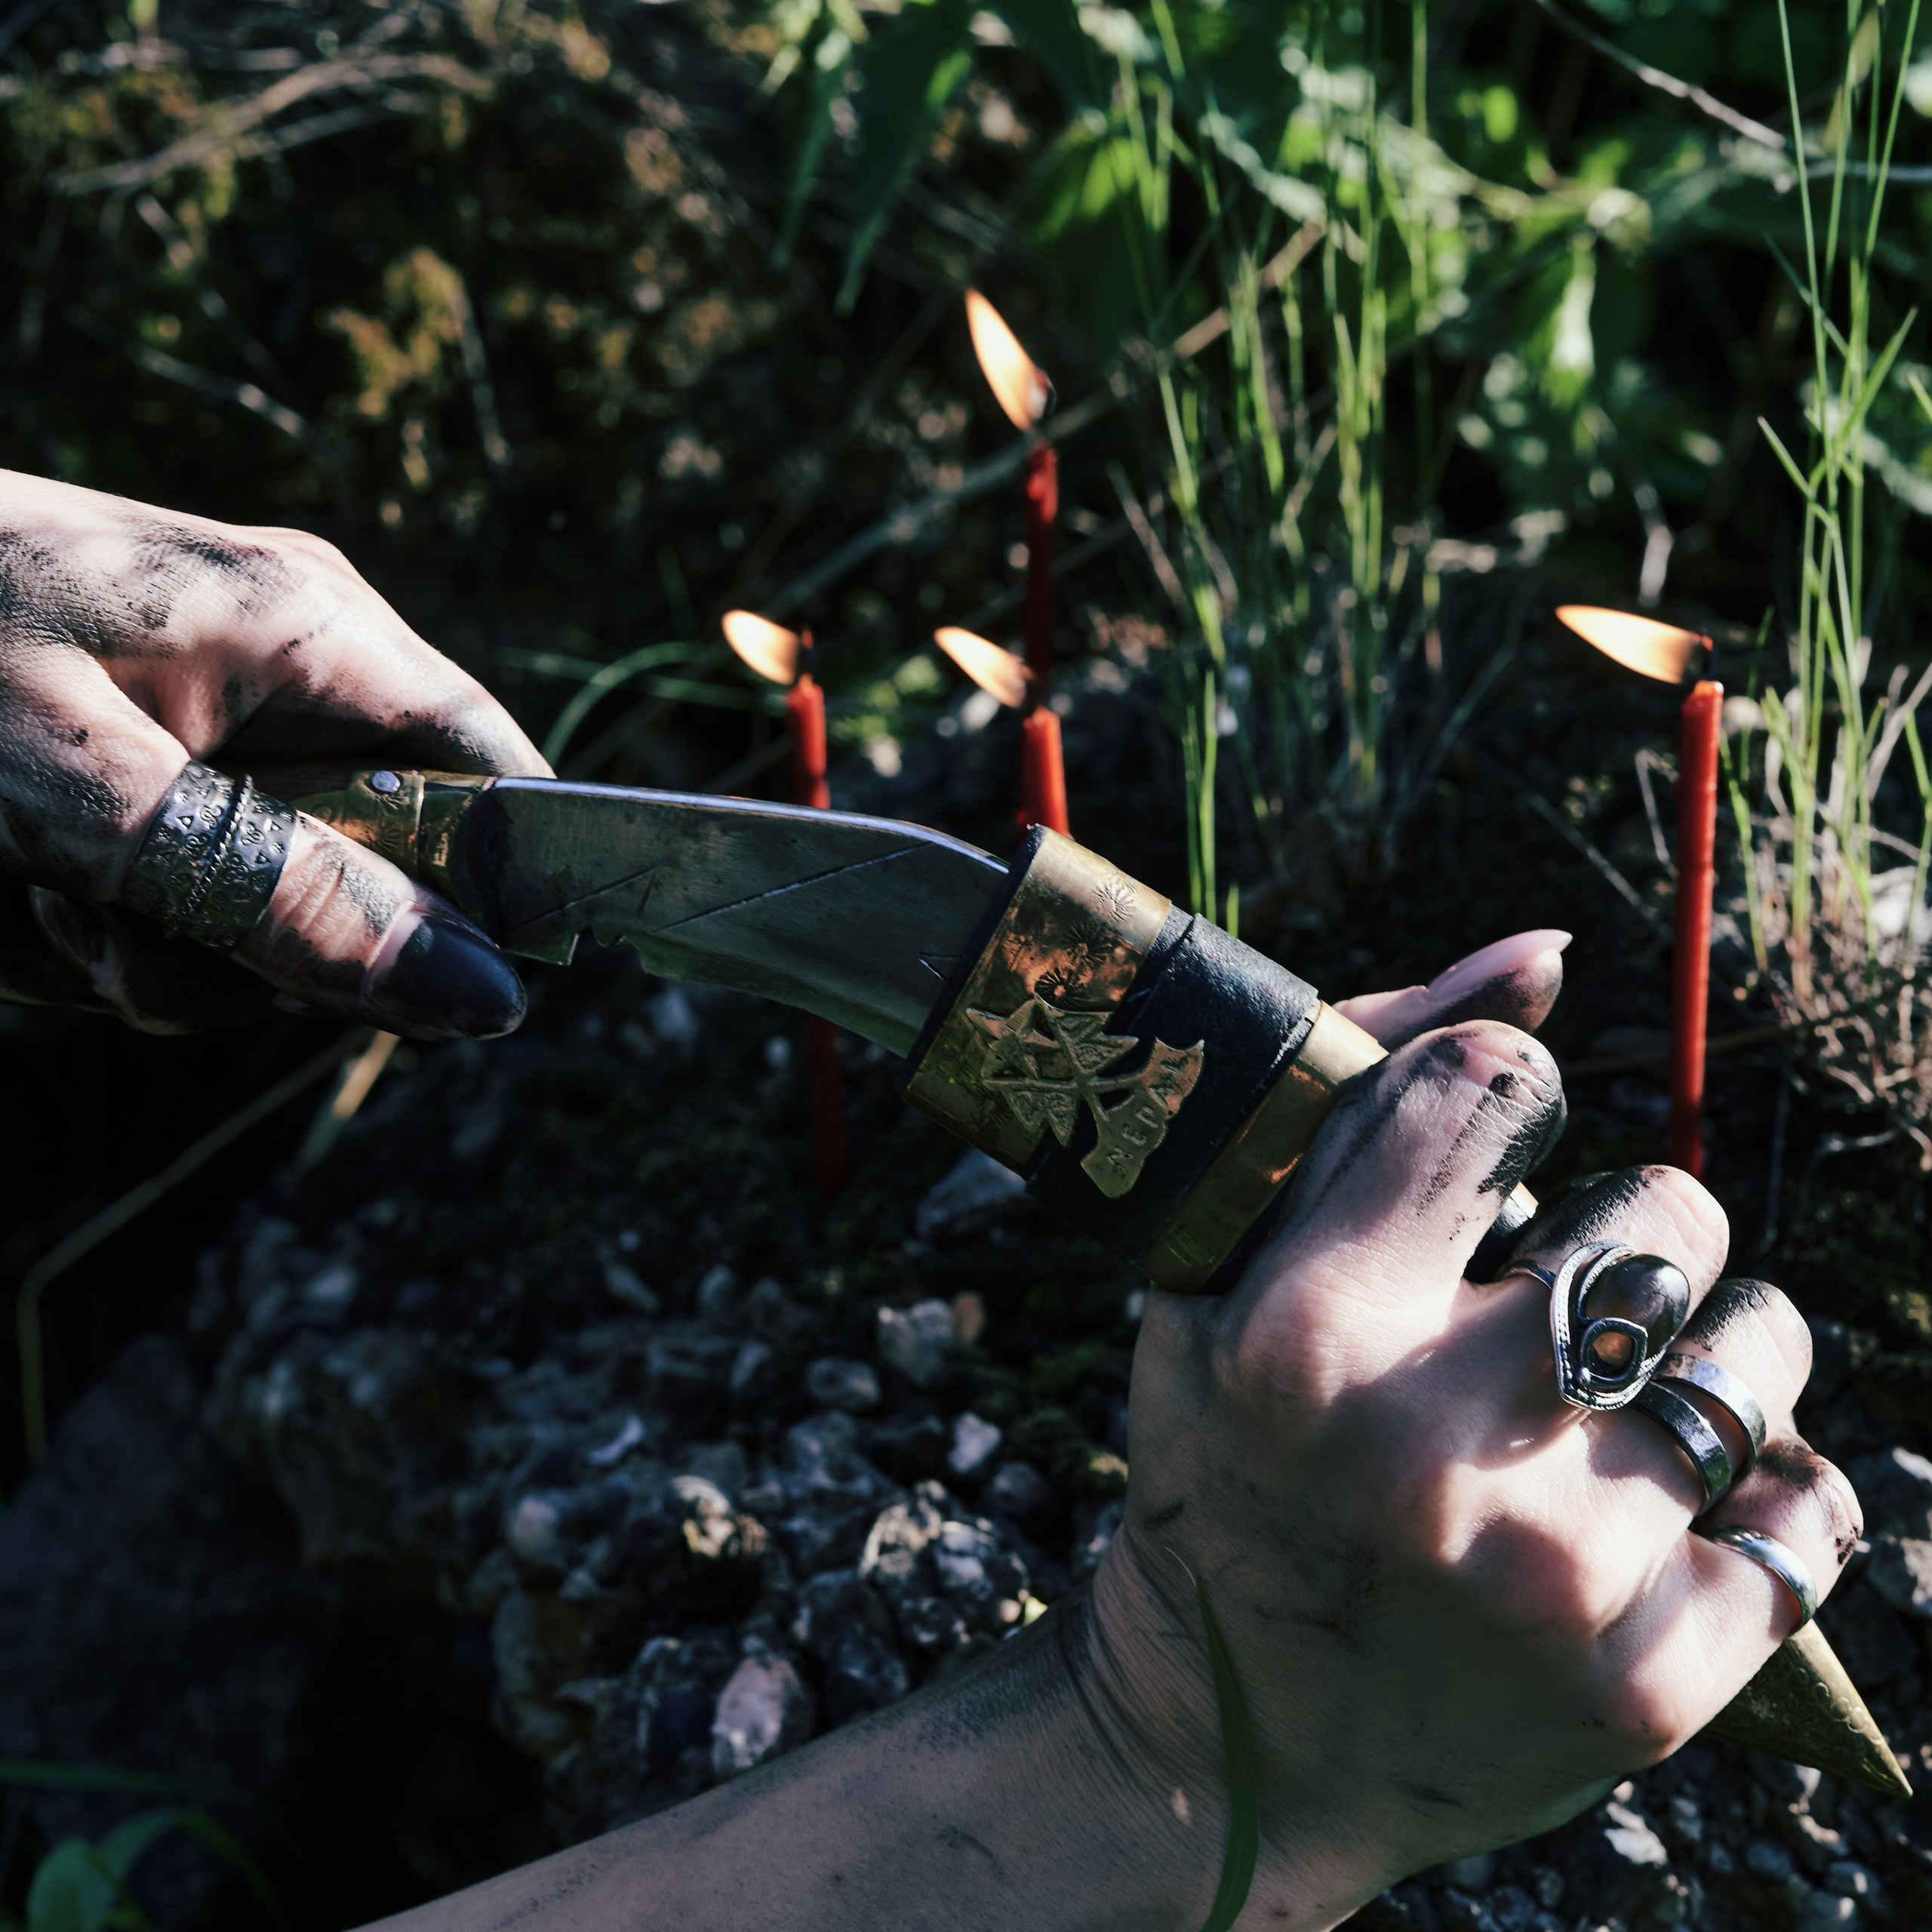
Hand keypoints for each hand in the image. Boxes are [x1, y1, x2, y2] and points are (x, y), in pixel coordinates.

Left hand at [0, 471, 546, 1036]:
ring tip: (29, 901)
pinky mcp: (139, 768)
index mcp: (311, 630)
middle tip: (117, 928)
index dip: (498, 894)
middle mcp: (286, 672)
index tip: (448, 999)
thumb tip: (482, 996)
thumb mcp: (91, 800)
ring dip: (155, 953)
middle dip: (260, 947)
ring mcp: (209, 723)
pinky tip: (13, 893)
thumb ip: (288, 899)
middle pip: (380, 874)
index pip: (496, 774)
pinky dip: (98, 931)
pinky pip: (181, 898)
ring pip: (270, 912)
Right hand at [1085, 941, 1857, 1922]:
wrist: (1237, 1748)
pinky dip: (1761, 1491)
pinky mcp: (1654, 1688)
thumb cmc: (1226, 1465)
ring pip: (1762, 1353)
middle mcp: (1431, 1447)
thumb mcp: (1224, 1271)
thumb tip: (1547, 954)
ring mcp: (1557, 1575)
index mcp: (1301, 1330)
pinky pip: (1819, 1513)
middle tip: (1557, 1305)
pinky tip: (1662, 1512)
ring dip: (1712, 1349)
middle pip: (1665, 1214)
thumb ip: (1365, 1085)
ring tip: (1617, 1402)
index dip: (1507, 1107)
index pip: (1492, 1087)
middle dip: (1627, 1234)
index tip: (1494, 1165)